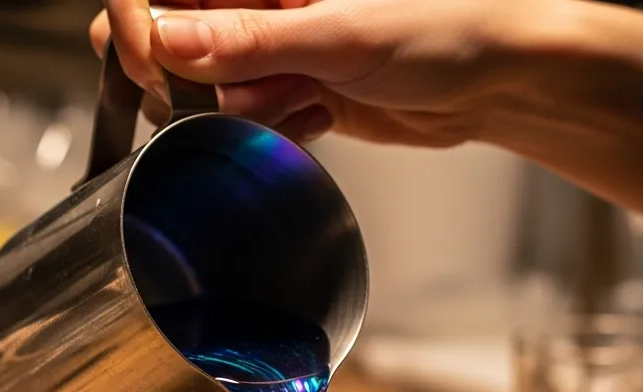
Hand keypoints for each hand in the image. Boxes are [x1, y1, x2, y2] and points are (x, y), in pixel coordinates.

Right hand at [89, 0, 582, 145]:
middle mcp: (261, 2)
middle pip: (170, 37)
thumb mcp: (341, 33)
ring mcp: (275, 47)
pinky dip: (270, 128)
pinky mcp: (294, 89)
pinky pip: (247, 118)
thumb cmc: (449, 25)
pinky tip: (316, 117)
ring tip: (297, 102)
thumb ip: (249, 40)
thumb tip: (165, 41)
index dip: (139, 22)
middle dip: (185, 79)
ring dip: (236, 111)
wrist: (503, 79)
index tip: (149, 66)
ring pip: (206, 87)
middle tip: (226, 99)